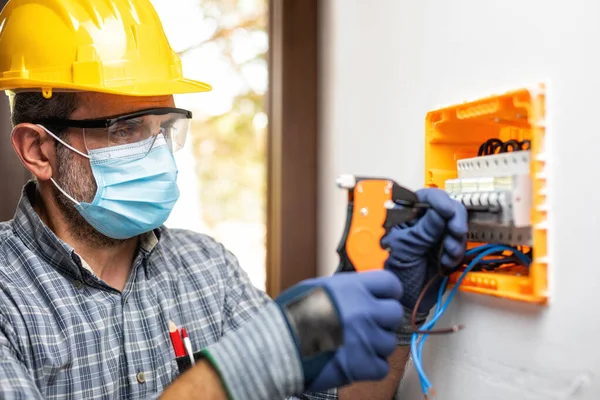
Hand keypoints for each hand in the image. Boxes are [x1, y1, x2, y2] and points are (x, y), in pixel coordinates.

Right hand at [275, 270, 403, 391]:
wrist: (276, 346)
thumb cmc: (289, 317)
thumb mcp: (317, 288)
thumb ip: (344, 289)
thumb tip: (360, 290)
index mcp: (352, 288)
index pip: (390, 283)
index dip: (388, 293)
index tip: (384, 299)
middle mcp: (363, 310)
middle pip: (394, 313)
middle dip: (382, 320)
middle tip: (367, 326)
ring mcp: (365, 338)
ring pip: (388, 342)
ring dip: (375, 345)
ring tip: (353, 345)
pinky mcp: (362, 364)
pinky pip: (381, 366)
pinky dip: (370, 367)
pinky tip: (353, 361)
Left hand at [381, 188, 466, 313]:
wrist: (406, 301)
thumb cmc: (396, 274)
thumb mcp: (407, 249)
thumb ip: (424, 230)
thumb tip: (440, 212)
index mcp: (404, 217)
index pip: (424, 196)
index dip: (439, 200)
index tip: (449, 211)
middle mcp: (421, 222)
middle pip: (446, 207)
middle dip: (454, 220)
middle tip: (457, 232)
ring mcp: (434, 234)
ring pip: (456, 225)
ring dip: (456, 240)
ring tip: (448, 255)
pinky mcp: (445, 247)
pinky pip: (459, 242)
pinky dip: (457, 252)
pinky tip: (446, 263)